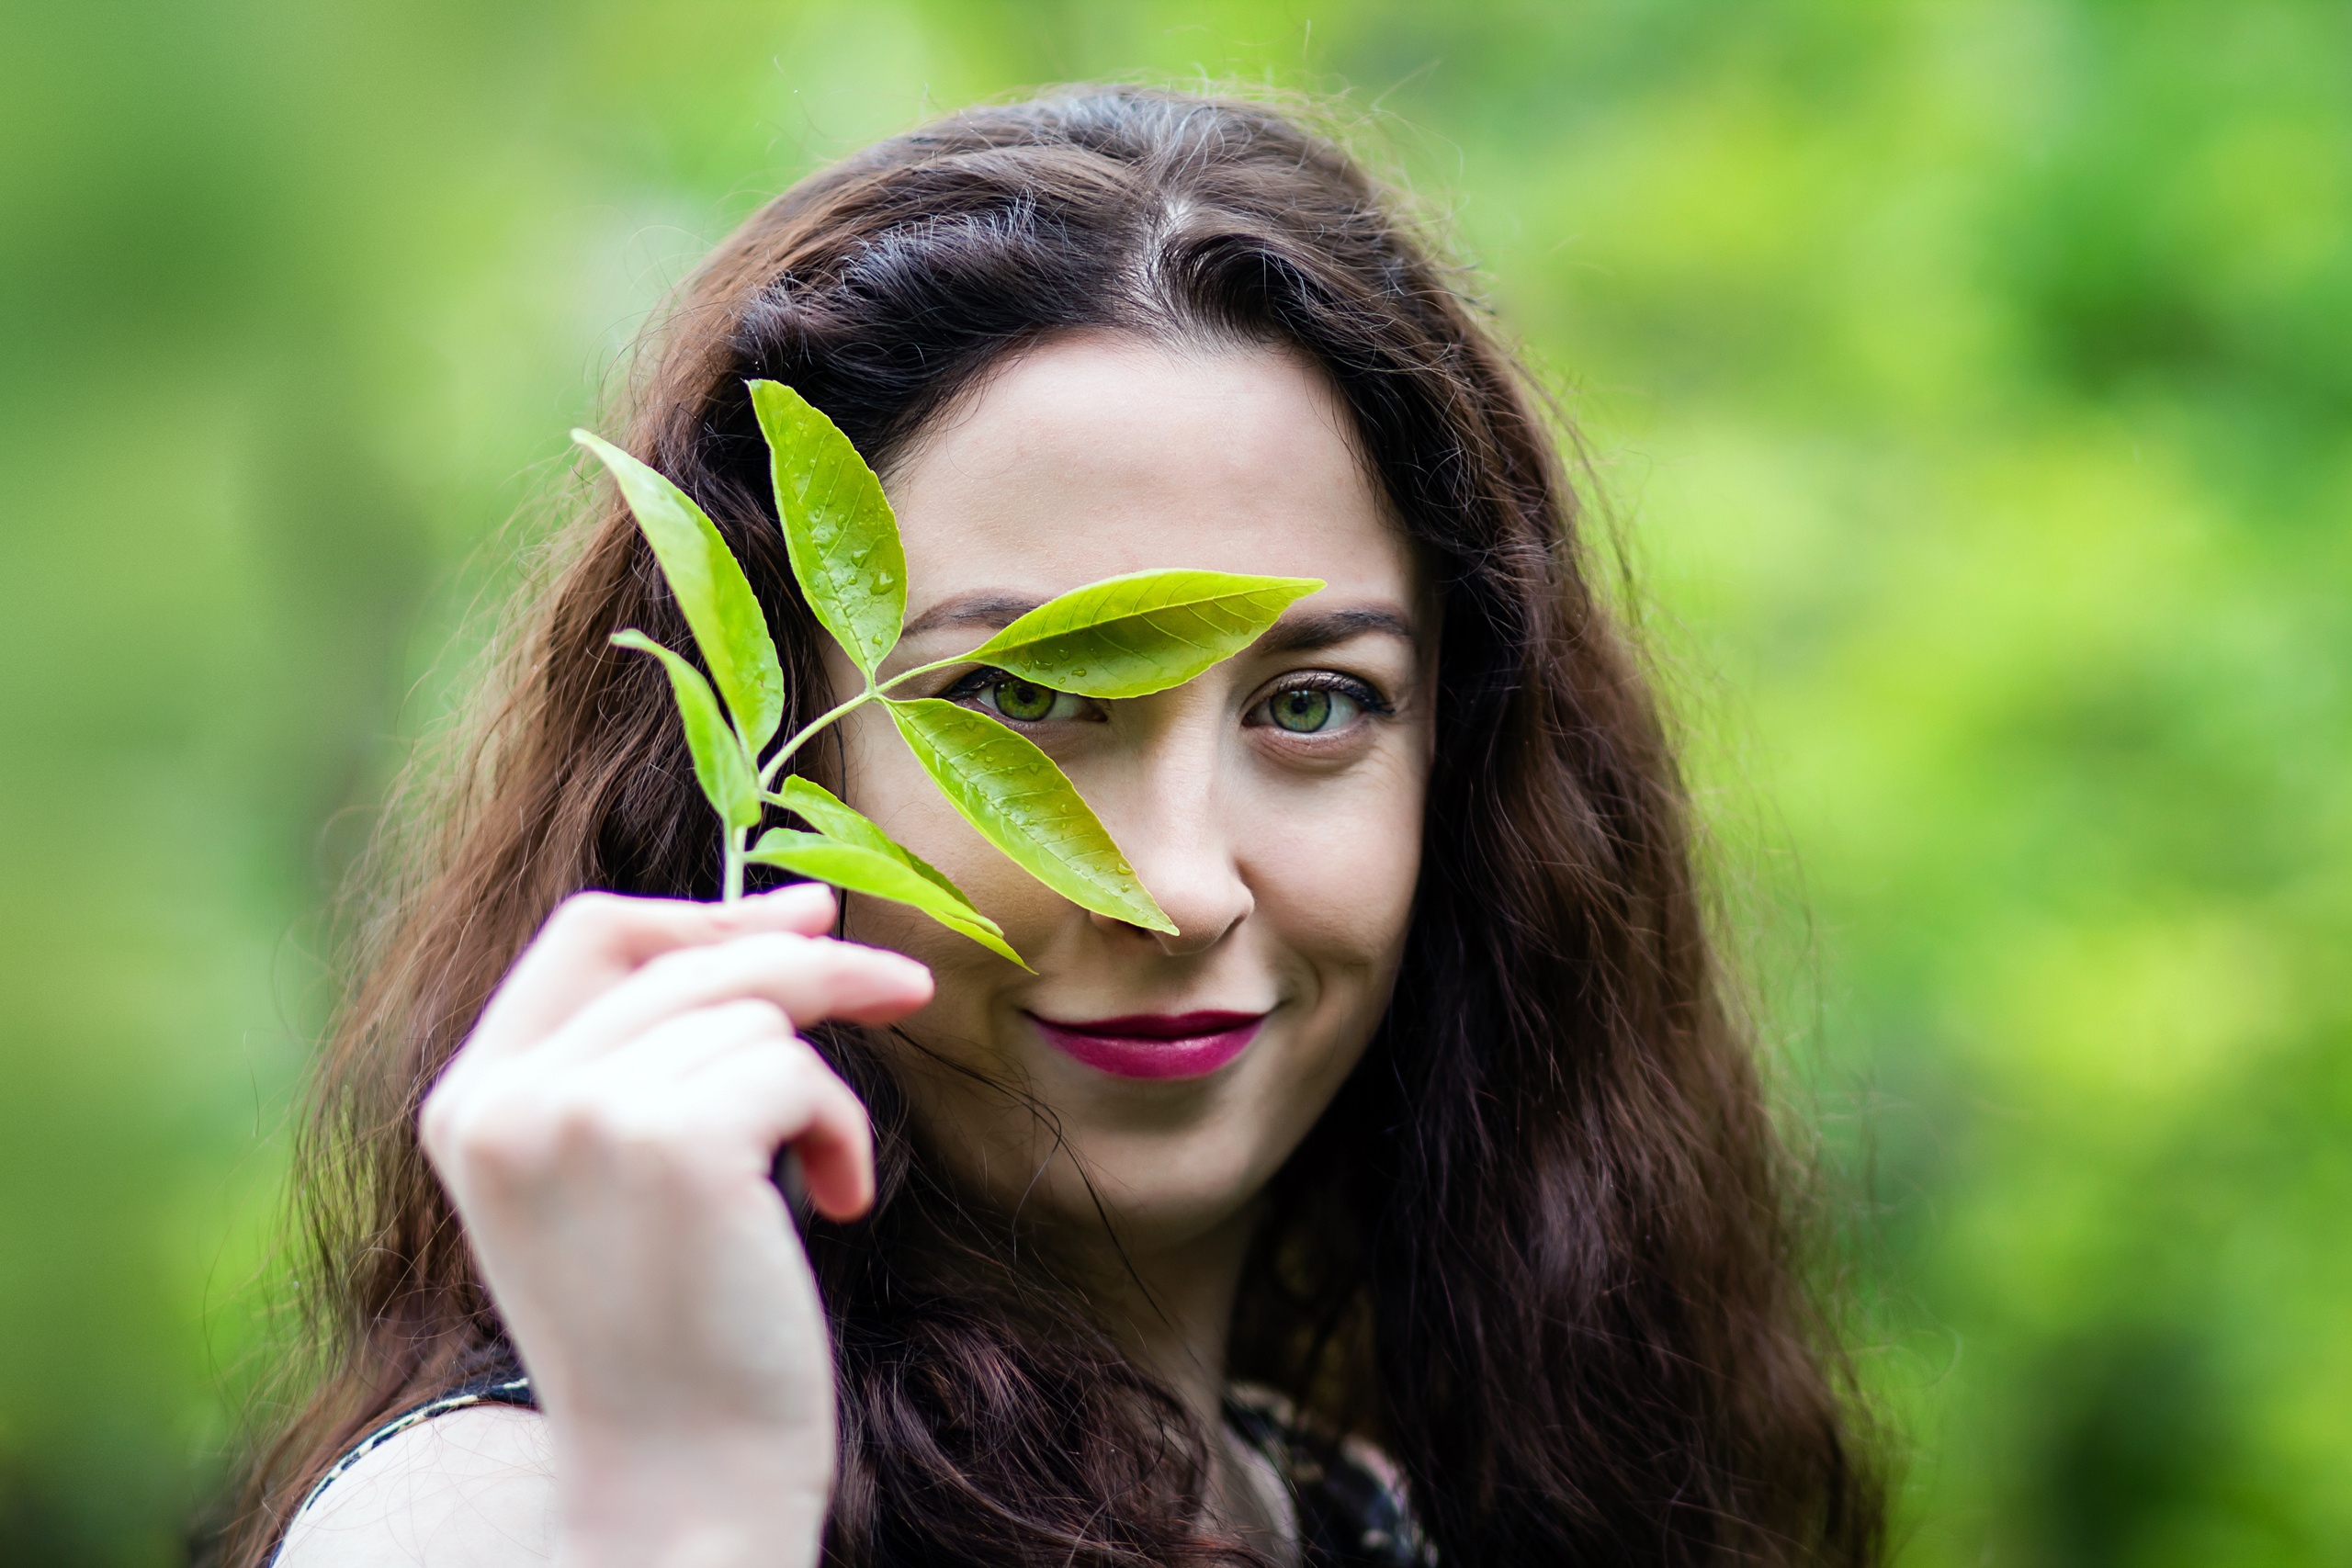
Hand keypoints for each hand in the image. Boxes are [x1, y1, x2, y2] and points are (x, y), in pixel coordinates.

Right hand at [420, 884, 931, 1567]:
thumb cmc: (671, 1341)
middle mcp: (508, 1100)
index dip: (706, 914)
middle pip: (691, 959)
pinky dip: (841, 1132)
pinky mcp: (675, 1141)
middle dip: (812, 965)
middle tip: (901, 988)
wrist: (679, 1486)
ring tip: (821, 1182)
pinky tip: (831, 1208)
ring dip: (820, 1091)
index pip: (588, 933)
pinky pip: (800, 1070)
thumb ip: (648, 1057)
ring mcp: (584, 1115)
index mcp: (469, 1103)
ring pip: (757, 1012)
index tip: (805, 916)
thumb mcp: (613, 1183)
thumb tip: (794, 914)